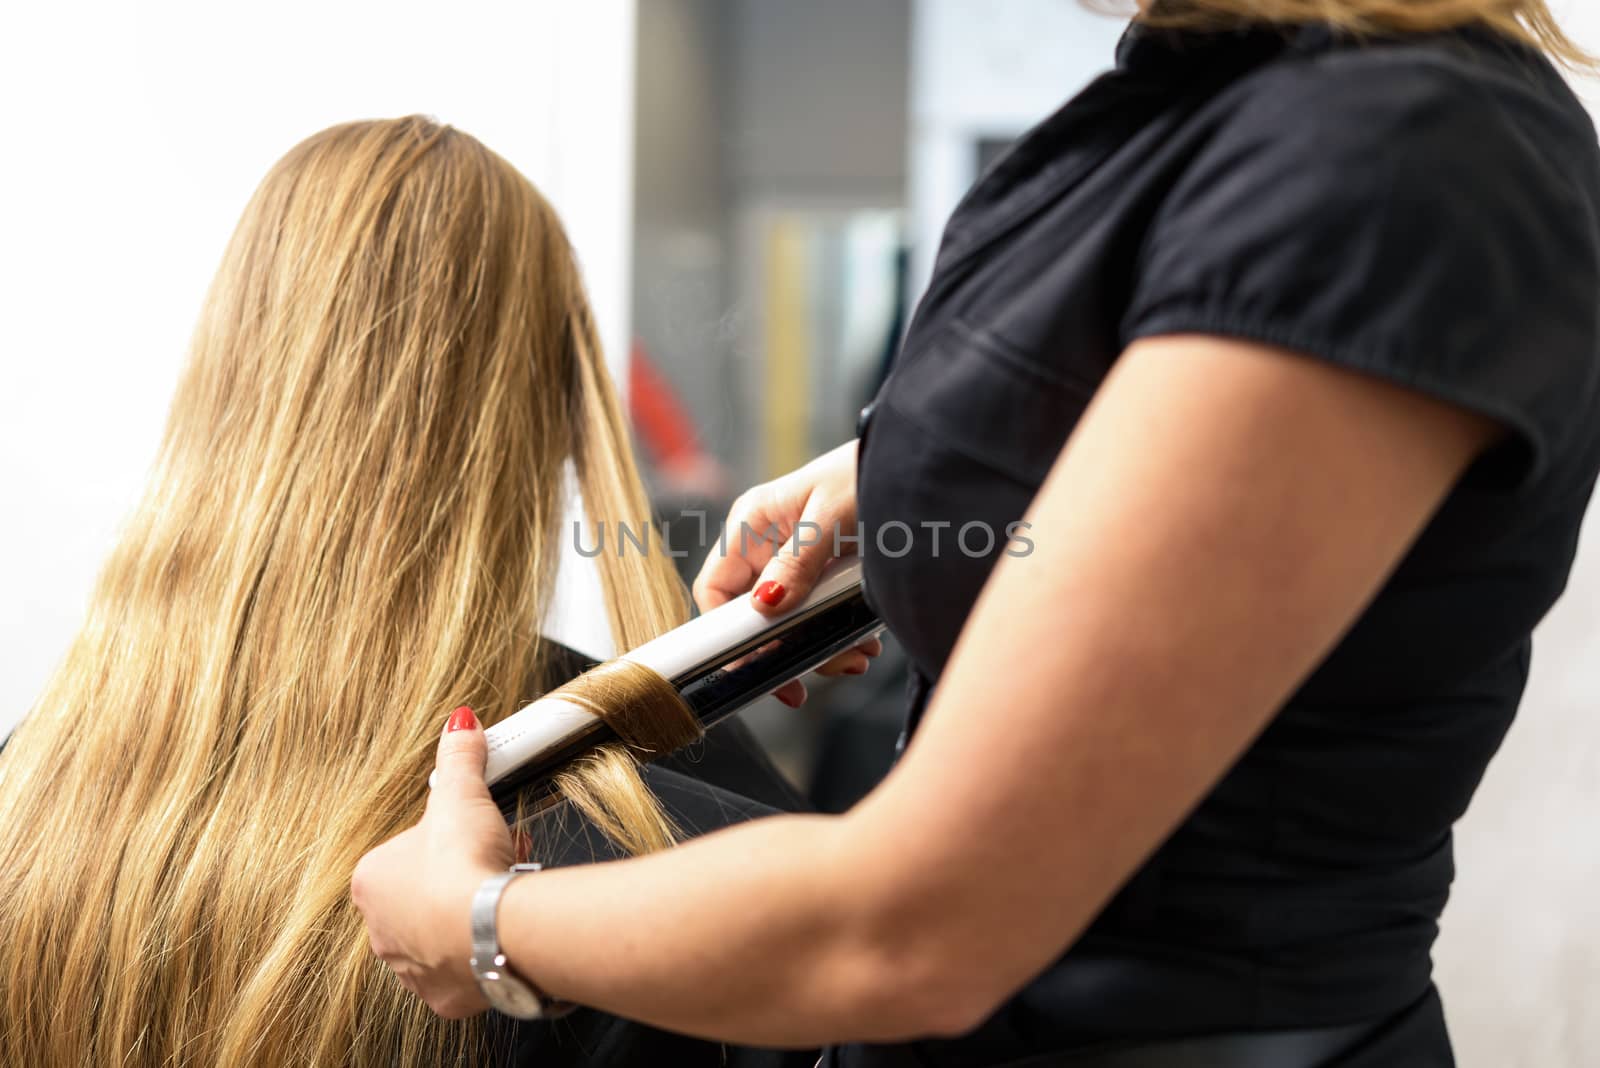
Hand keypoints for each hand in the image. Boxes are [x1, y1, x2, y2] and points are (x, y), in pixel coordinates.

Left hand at [351, 706, 512, 1017]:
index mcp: (371, 880)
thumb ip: (458, 757)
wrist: (491, 927)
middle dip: (457, 880)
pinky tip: (502, 936)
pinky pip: (461, 973)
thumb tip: (460, 721)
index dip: (444, 841)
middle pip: (422, 897)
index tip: (473, 835)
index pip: (405, 854)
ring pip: (440, 936)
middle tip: (493, 862)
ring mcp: (410, 968)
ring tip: (503, 895)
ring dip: (468, 918)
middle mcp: (380, 929)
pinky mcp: (443, 996)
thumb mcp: (461, 795)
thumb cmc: (463, 863)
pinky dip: (481, 956)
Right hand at [692, 440, 881, 706]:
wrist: (916, 469)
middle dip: (784, 648)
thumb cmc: (867, 471)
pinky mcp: (822, 577)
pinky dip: (837, 635)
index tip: (758, 662)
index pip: (715, 589)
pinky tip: (862, 643)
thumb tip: (765, 604)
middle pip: (754, 615)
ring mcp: (792, 563)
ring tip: (856, 657)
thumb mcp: (831, 517)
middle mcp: (765, 546)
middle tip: (813, 677)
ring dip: (819, 647)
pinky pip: (817, 616)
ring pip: (788, 623)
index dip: (728, 631)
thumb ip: (797, 561)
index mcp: (751, 524)